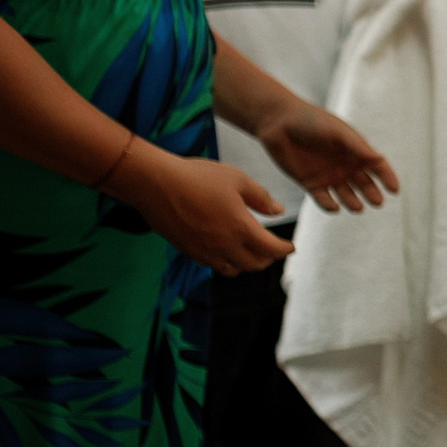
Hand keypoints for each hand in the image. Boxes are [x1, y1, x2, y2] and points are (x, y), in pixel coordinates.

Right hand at [111, 147, 294, 274]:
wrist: (156, 184)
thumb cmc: (197, 177)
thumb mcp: (237, 179)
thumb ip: (261, 198)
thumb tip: (278, 210)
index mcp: (241, 228)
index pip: (271, 249)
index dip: (284, 250)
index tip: (290, 247)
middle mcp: (224, 246)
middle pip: (254, 264)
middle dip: (267, 258)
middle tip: (272, 249)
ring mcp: (204, 251)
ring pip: (233, 270)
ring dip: (245, 264)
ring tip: (250, 252)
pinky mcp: (187, 251)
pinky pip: (212, 265)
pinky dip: (224, 262)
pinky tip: (224, 249)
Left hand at [256, 101, 398, 211]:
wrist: (278, 122)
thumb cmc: (311, 121)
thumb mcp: (338, 132)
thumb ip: (358, 148)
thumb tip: (379, 161)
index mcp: (355, 150)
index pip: (377, 166)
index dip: (388, 178)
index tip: (395, 190)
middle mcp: (345, 165)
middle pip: (364, 184)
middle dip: (372, 193)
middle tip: (377, 202)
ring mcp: (328, 175)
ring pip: (346, 194)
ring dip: (353, 202)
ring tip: (357, 208)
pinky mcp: (310, 184)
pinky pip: (323, 199)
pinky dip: (329, 205)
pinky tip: (334, 207)